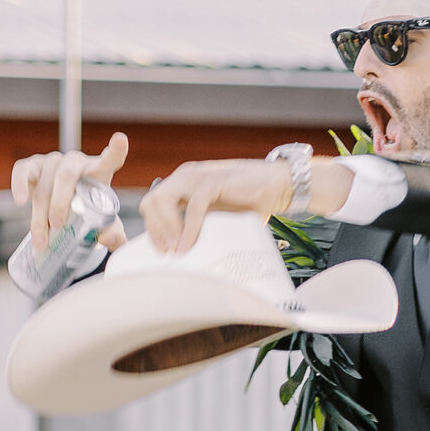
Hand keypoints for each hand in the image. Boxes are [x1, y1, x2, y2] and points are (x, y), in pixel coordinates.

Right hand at [10, 131, 129, 251]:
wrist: (61, 209)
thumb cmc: (86, 212)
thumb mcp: (103, 224)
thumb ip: (113, 234)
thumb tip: (105, 238)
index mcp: (98, 172)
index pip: (110, 160)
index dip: (115, 150)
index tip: (120, 140)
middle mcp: (75, 161)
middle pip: (66, 177)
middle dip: (59, 203)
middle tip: (57, 226)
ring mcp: (52, 161)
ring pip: (44, 184)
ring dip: (40, 214)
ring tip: (41, 239)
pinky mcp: (31, 165)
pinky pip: (22, 171)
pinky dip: (19, 186)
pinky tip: (20, 201)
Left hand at [140, 158, 296, 254]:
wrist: (278, 185)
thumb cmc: (250, 202)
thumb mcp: (217, 216)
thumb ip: (199, 225)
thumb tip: (185, 252)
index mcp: (183, 184)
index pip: (153, 204)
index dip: (153, 229)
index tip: (162, 251)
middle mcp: (185, 177)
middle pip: (151, 201)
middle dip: (155, 229)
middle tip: (166, 253)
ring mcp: (197, 177)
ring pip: (163, 200)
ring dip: (166, 229)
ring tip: (176, 250)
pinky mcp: (211, 183)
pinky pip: (191, 208)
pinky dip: (188, 230)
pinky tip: (189, 246)